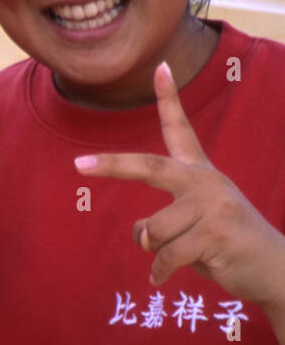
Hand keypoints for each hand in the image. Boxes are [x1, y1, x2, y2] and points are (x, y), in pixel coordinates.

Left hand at [76, 61, 284, 313]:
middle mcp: (206, 181)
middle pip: (148, 166)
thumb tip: (140, 232)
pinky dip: (158, 271)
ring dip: (154, 250)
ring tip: (183, 254)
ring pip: (151, 228)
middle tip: (79, 164)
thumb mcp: (195, 222)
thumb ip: (166, 218)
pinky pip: (164, 254)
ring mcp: (213, 205)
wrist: (274, 270)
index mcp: (200, 172)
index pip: (180, 129)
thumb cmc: (225, 245)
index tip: (160, 67)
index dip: (169, 98)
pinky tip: (162, 278)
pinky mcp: (215, 234)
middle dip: (111, 165)